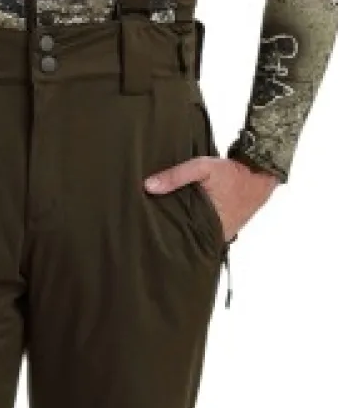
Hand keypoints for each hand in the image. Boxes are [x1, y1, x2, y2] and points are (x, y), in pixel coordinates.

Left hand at [143, 153, 280, 242]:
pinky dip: (194, 224)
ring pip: (194, 235)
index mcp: (210, 229)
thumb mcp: (204, 168)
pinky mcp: (223, 228)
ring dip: (182, 227)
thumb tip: (148, 186)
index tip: (146, 228)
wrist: (261, 174)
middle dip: (170, 231)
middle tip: (149, 224)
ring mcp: (221, 234)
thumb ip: (177, 176)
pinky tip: (182, 216)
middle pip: (185, 238)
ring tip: (162, 220)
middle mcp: (216, 236)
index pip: (179, 240)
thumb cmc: (234, 173)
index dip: (162, 234)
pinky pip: (204, 229)